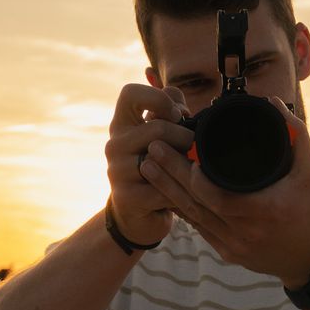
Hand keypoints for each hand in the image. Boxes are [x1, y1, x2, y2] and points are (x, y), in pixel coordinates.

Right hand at [105, 84, 194, 245]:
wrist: (137, 216)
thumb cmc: (156, 168)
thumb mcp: (160, 136)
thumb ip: (170, 111)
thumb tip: (179, 102)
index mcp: (122, 124)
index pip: (130, 93)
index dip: (158, 98)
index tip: (176, 115)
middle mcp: (114, 145)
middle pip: (158, 128)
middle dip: (186, 138)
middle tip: (195, 150)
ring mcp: (117, 172)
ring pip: (161, 157)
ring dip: (185, 163)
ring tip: (192, 169)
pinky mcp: (128, 197)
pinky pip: (165, 187)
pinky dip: (181, 190)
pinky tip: (185, 193)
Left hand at [138, 97, 309, 283]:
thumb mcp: (309, 171)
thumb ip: (296, 134)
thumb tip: (272, 102)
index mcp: (263, 211)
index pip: (217, 196)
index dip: (195, 176)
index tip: (182, 151)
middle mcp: (244, 232)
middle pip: (196, 203)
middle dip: (170, 175)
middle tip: (152, 149)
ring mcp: (234, 246)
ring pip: (192, 218)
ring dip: (168, 191)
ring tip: (148, 167)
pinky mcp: (228, 254)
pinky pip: (198, 229)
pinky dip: (181, 209)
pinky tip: (165, 192)